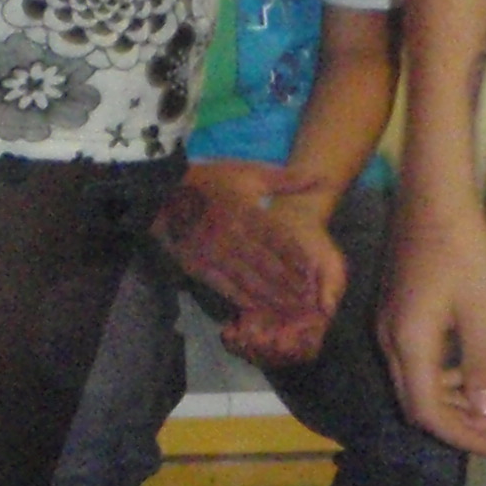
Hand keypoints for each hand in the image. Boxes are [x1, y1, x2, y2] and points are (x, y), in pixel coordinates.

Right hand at [160, 161, 335, 362]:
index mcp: (246, 212)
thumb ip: (288, 179)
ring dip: (272, 298)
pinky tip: (259, 309)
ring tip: (292, 311)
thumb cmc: (211, 180)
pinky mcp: (197, 267)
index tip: (316, 276)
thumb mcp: (250, 173)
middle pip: (267, 266)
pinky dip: (244, 300)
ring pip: (248, 282)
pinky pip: (225, 288)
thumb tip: (323, 177)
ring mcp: (213, 254)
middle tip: (310, 303)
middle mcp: (231, 236)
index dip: (298, 261)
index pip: (279, 241)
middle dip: (290, 286)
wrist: (161, 192)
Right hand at [381, 185, 485, 452]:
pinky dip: (442, 374)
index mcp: (408, 342)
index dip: (461, 434)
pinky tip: (470, 368)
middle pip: (415, 402)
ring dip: (451, 398)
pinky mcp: (396, 310)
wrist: (433, 194)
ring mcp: (389, 323)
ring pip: (413, 381)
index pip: (428, 411)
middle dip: (457, 421)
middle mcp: (389, 338)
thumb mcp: (482, 307)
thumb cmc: (462, 246)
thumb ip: (483, 363)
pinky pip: (413, 359)